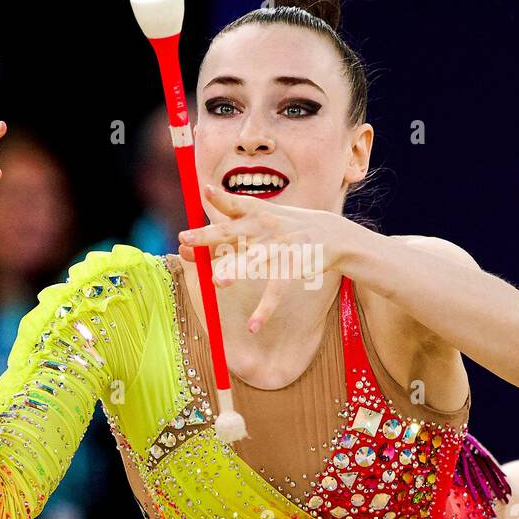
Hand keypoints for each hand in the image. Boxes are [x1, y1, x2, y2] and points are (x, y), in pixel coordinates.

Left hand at [177, 182, 348, 331]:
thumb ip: (228, 227)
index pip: (233, 204)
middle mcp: (263, 227)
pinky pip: (275, 291)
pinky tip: (253, 326)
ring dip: (235, 270)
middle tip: (185, 237)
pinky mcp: (291, 267)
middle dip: (207, 235)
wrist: (333, 234)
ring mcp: (278, 248)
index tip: (205, 192)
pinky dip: (265, 309)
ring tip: (218, 282)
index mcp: (255, 212)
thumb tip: (186, 243)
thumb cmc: (287, 226)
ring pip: (252, 261)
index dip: (219, 199)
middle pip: (230, 232)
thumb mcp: (261, 218)